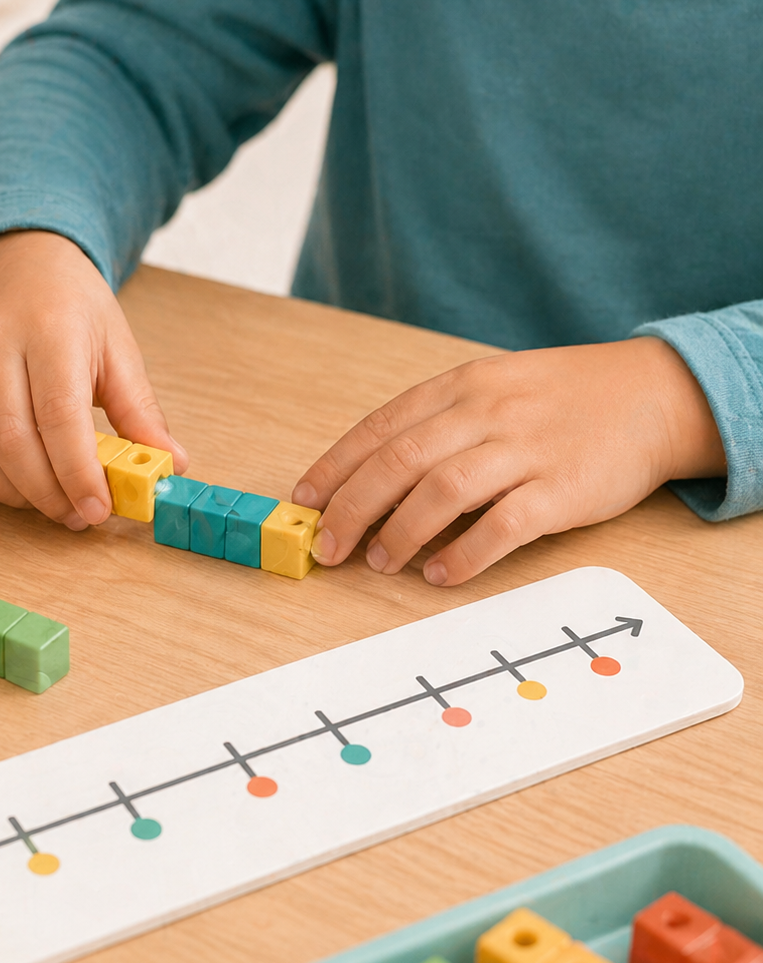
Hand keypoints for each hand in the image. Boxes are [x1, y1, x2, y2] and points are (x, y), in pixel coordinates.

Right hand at [0, 230, 186, 528]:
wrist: (12, 262)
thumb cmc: (70, 306)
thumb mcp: (118, 345)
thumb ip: (140, 410)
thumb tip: (170, 465)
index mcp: (50, 330)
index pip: (59, 414)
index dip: (78, 472)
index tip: (99, 509)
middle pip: (11, 440)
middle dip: (47, 493)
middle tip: (78, 516)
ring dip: (14, 494)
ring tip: (51, 504)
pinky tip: (13, 485)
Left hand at [293, 337, 724, 584]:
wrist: (657, 394)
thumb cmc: (560, 401)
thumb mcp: (493, 391)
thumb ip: (437, 427)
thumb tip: (373, 484)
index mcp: (461, 387)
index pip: (380, 428)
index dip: (335, 467)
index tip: (304, 501)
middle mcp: (487, 412)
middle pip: (399, 461)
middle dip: (352, 508)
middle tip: (329, 546)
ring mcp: (526, 449)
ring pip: (442, 491)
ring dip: (400, 533)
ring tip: (379, 562)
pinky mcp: (563, 489)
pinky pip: (502, 526)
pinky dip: (464, 554)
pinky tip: (440, 575)